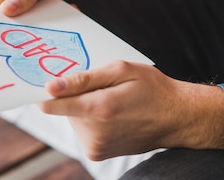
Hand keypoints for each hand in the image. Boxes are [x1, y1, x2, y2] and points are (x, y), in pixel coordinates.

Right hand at [0, 0, 92, 15]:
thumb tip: (6, 10)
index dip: (7, 21)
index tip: (24, 28)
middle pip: (4, 12)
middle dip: (24, 19)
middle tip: (45, 16)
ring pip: (14, 13)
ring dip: (32, 16)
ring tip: (51, 8)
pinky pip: (22, 10)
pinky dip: (35, 13)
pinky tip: (50, 7)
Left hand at [38, 61, 223, 160]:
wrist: (176, 118)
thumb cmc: (152, 88)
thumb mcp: (123, 70)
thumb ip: (85, 78)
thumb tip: (51, 86)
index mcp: (99, 108)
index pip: (51, 104)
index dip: (47, 89)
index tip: (47, 79)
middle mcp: (94, 132)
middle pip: (63, 108)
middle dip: (76, 94)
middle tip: (103, 85)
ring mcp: (95, 147)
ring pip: (73, 118)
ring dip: (85, 107)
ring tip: (112, 100)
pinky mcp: (97, 154)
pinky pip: (83, 130)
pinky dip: (91, 119)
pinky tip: (113, 114)